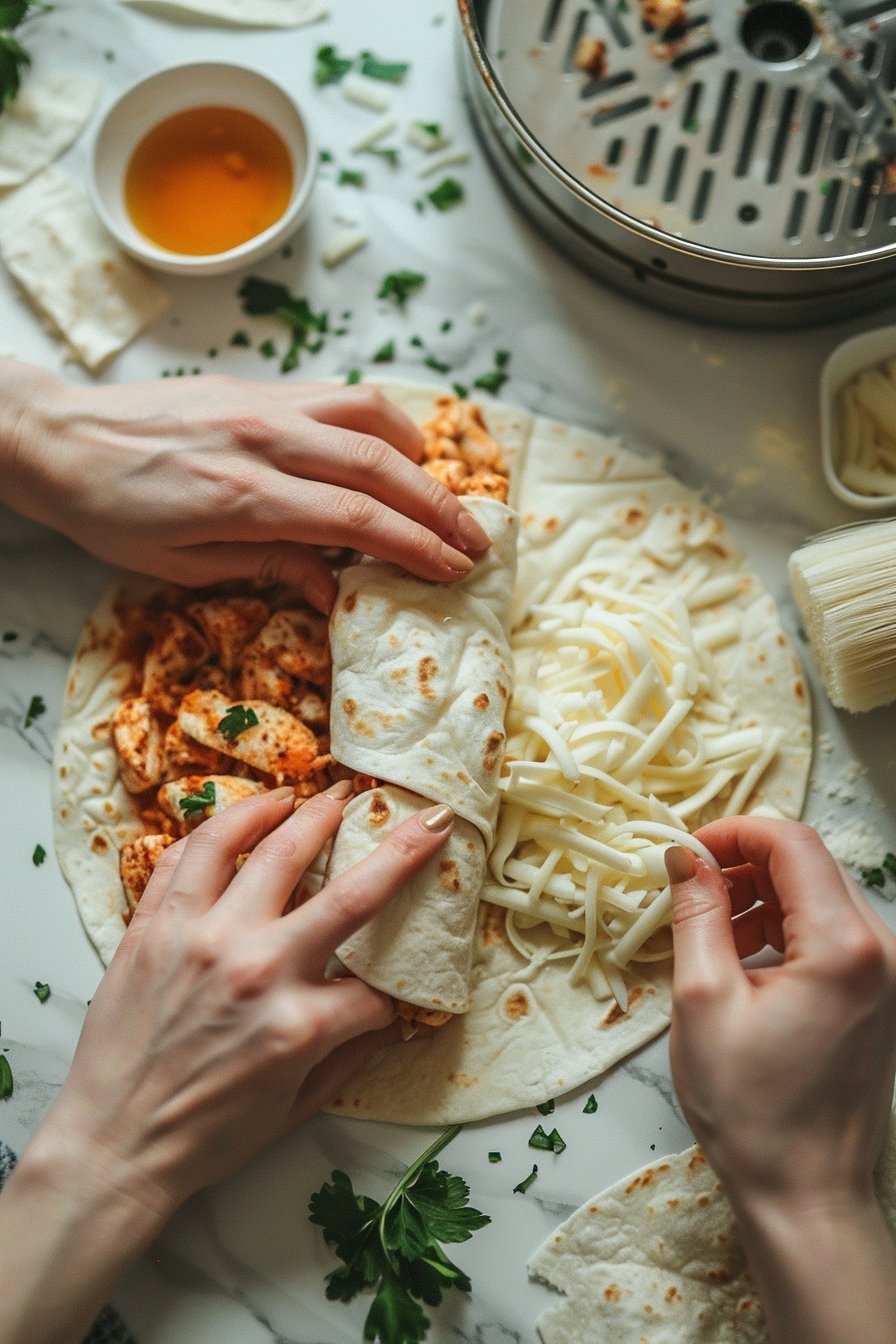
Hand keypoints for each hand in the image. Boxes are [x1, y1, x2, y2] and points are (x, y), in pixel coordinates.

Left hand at [0, 362, 489, 609]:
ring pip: (370, 415)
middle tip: (475, 542)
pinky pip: (338, 396)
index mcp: (244, 495)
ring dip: (418, 456)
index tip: (454, 570)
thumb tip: (339, 589)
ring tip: (438, 494)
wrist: (59, 439)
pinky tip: (388, 452)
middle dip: (439, 508)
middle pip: (381, 467)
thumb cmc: (111, 512)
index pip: (357, 520)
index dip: (417, 547)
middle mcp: (264, 439)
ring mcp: (264, 404)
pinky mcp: (258, 387)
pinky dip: (378, 423)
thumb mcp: (184, 565)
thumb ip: (270, 567)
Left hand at [45, 785, 453, 1212]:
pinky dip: (225, 823)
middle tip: (414, 813)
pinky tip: (250, 811)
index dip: (396, 993)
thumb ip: (350, 1055)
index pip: (374, 991)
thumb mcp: (296, 1109)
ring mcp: (202, 939)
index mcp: (298, 1026)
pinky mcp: (154, 927)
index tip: (400, 991)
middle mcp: (256, 969)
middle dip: (398, 846)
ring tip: (328, 794)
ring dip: (308, 813)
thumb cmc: (205, 1136)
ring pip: (266, 849)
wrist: (112, 1146)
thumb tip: (392, 1014)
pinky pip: (191, 855)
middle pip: (349, 893)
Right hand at [664, 817, 895, 1343]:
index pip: (793, 842)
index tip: (683, 852)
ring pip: (819, 894)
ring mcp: (887, 973)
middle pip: (810, 863)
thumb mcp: (702, 999)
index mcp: (842, 946)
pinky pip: (829, 932)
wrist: (805, 1192)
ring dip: (760, 895)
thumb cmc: (750, 1107)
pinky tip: (740, 958)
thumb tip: (682, 855)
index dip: (733, 831)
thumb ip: (695, 912)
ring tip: (706, 929)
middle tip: (687, 887)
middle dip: (744, 861)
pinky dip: (782, 927)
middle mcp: (880, 949)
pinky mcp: (879, 994)